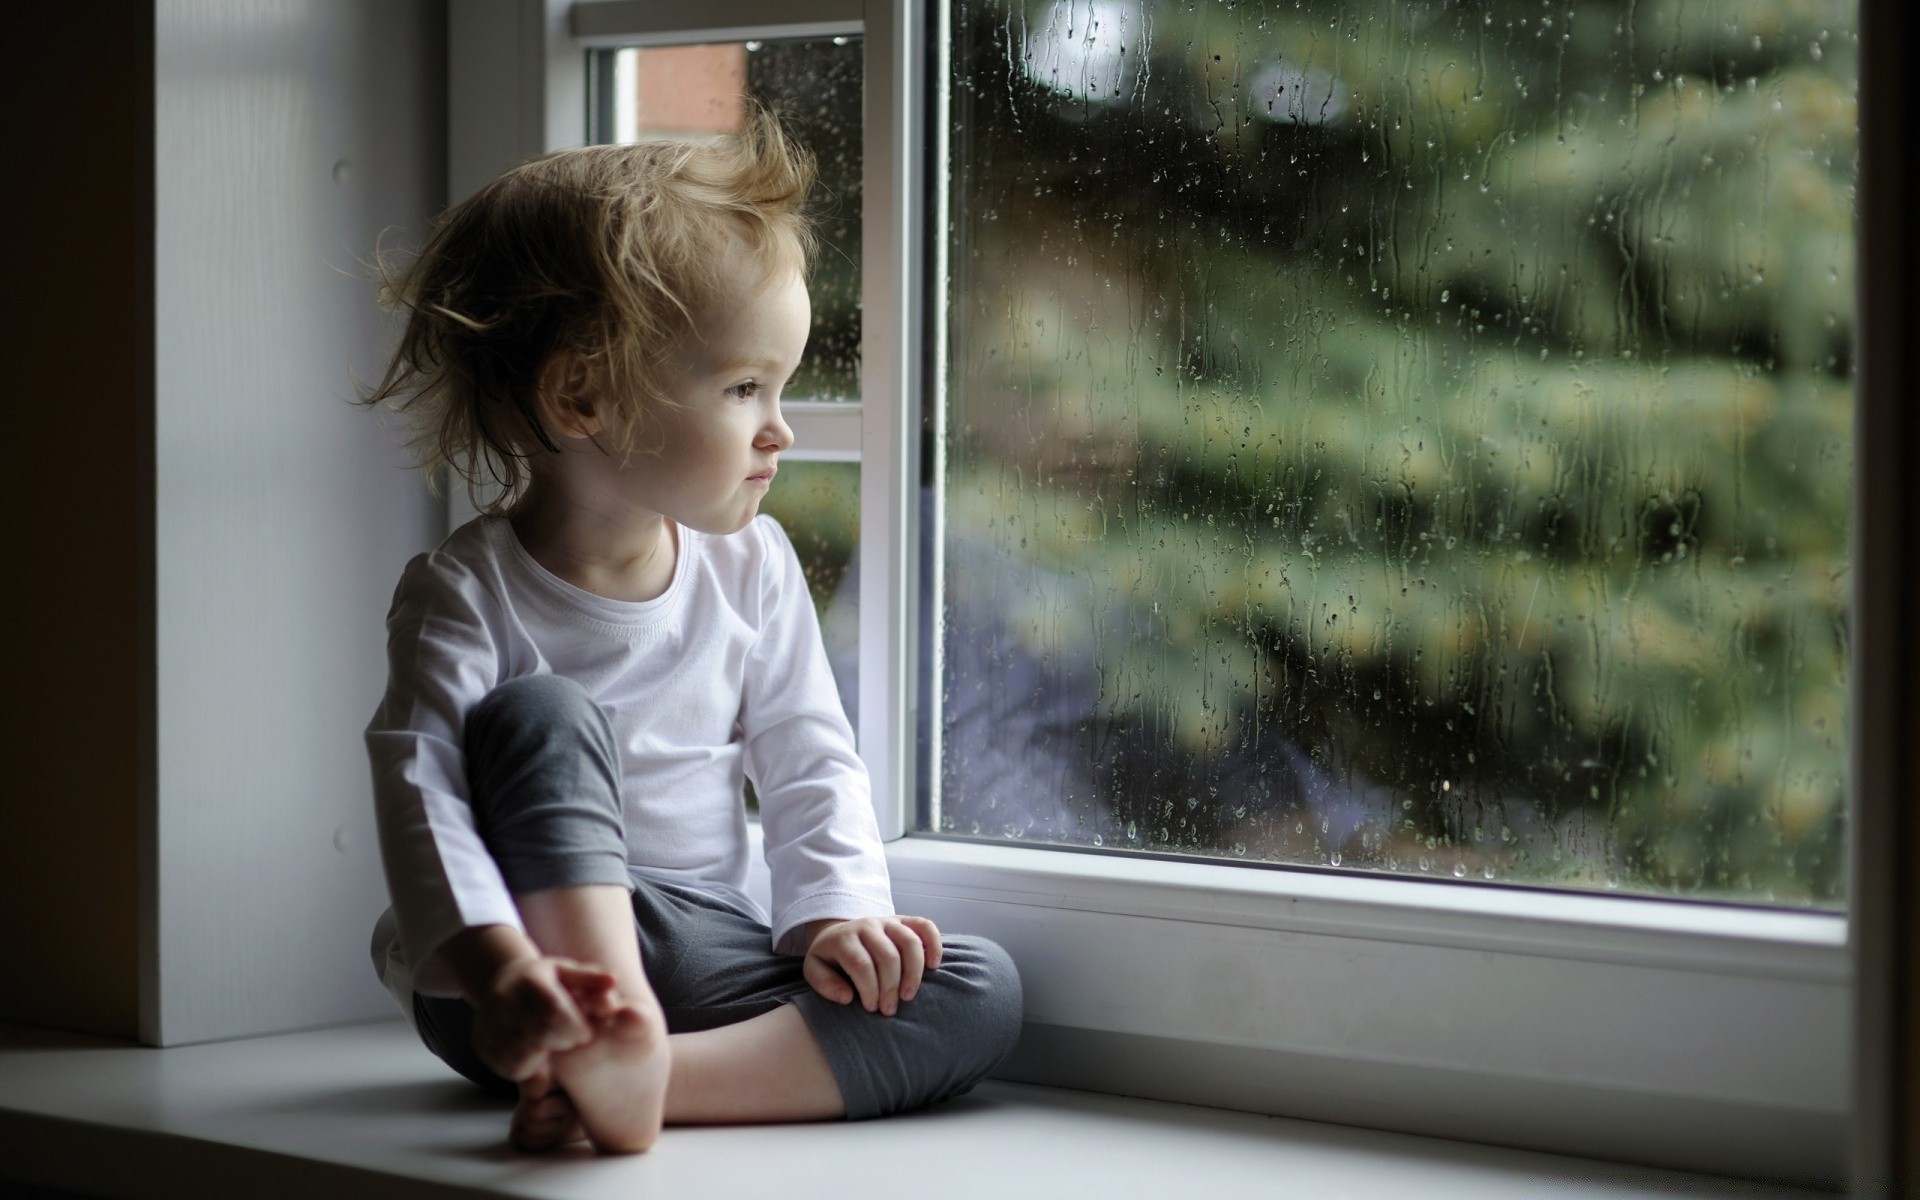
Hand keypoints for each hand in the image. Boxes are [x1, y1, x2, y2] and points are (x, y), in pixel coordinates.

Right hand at [470, 954, 618, 1082]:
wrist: (500, 982)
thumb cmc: (546, 981)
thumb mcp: (569, 972)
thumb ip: (593, 979)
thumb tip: (612, 982)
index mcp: (529, 979)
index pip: (555, 1012)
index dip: (575, 1028)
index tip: (585, 1033)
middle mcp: (503, 1000)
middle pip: (539, 1036)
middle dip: (562, 1043)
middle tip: (571, 1040)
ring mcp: (488, 1023)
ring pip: (522, 1057)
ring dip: (545, 1059)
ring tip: (552, 1046)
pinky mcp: (481, 1044)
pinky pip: (509, 1069)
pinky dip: (528, 1068)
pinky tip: (537, 1055)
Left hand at [800, 915, 942, 1016]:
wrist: (838, 934)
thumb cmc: (830, 959)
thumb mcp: (814, 970)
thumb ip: (824, 984)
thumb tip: (846, 997)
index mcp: (843, 938)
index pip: (861, 964)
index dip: (869, 989)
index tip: (872, 1008)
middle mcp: (867, 925)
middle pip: (888, 956)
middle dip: (890, 987)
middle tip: (889, 1010)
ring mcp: (887, 921)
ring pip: (909, 942)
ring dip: (913, 972)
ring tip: (908, 996)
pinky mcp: (903, 920)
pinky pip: (925, 926)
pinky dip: (934, 944)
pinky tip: (934, 966)